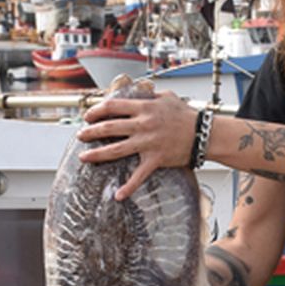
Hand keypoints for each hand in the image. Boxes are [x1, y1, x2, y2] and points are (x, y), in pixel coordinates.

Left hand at [77, 90, 197, 199]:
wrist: (203, 134)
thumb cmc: (185, 115)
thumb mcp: (166, 97)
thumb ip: (148, 94)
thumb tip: (136, 90)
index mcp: (144, 108)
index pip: (113, 106)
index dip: (97, 110)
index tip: (88, 116)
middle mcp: (143, 125)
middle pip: (109, 127)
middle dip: (91, 132)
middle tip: (80, 136)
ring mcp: (148, 143)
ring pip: (116, 150)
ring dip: (97, 154)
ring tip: (84, 157)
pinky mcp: (156, 159)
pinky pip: (139, 175)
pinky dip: (128, 187)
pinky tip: (118, 195)